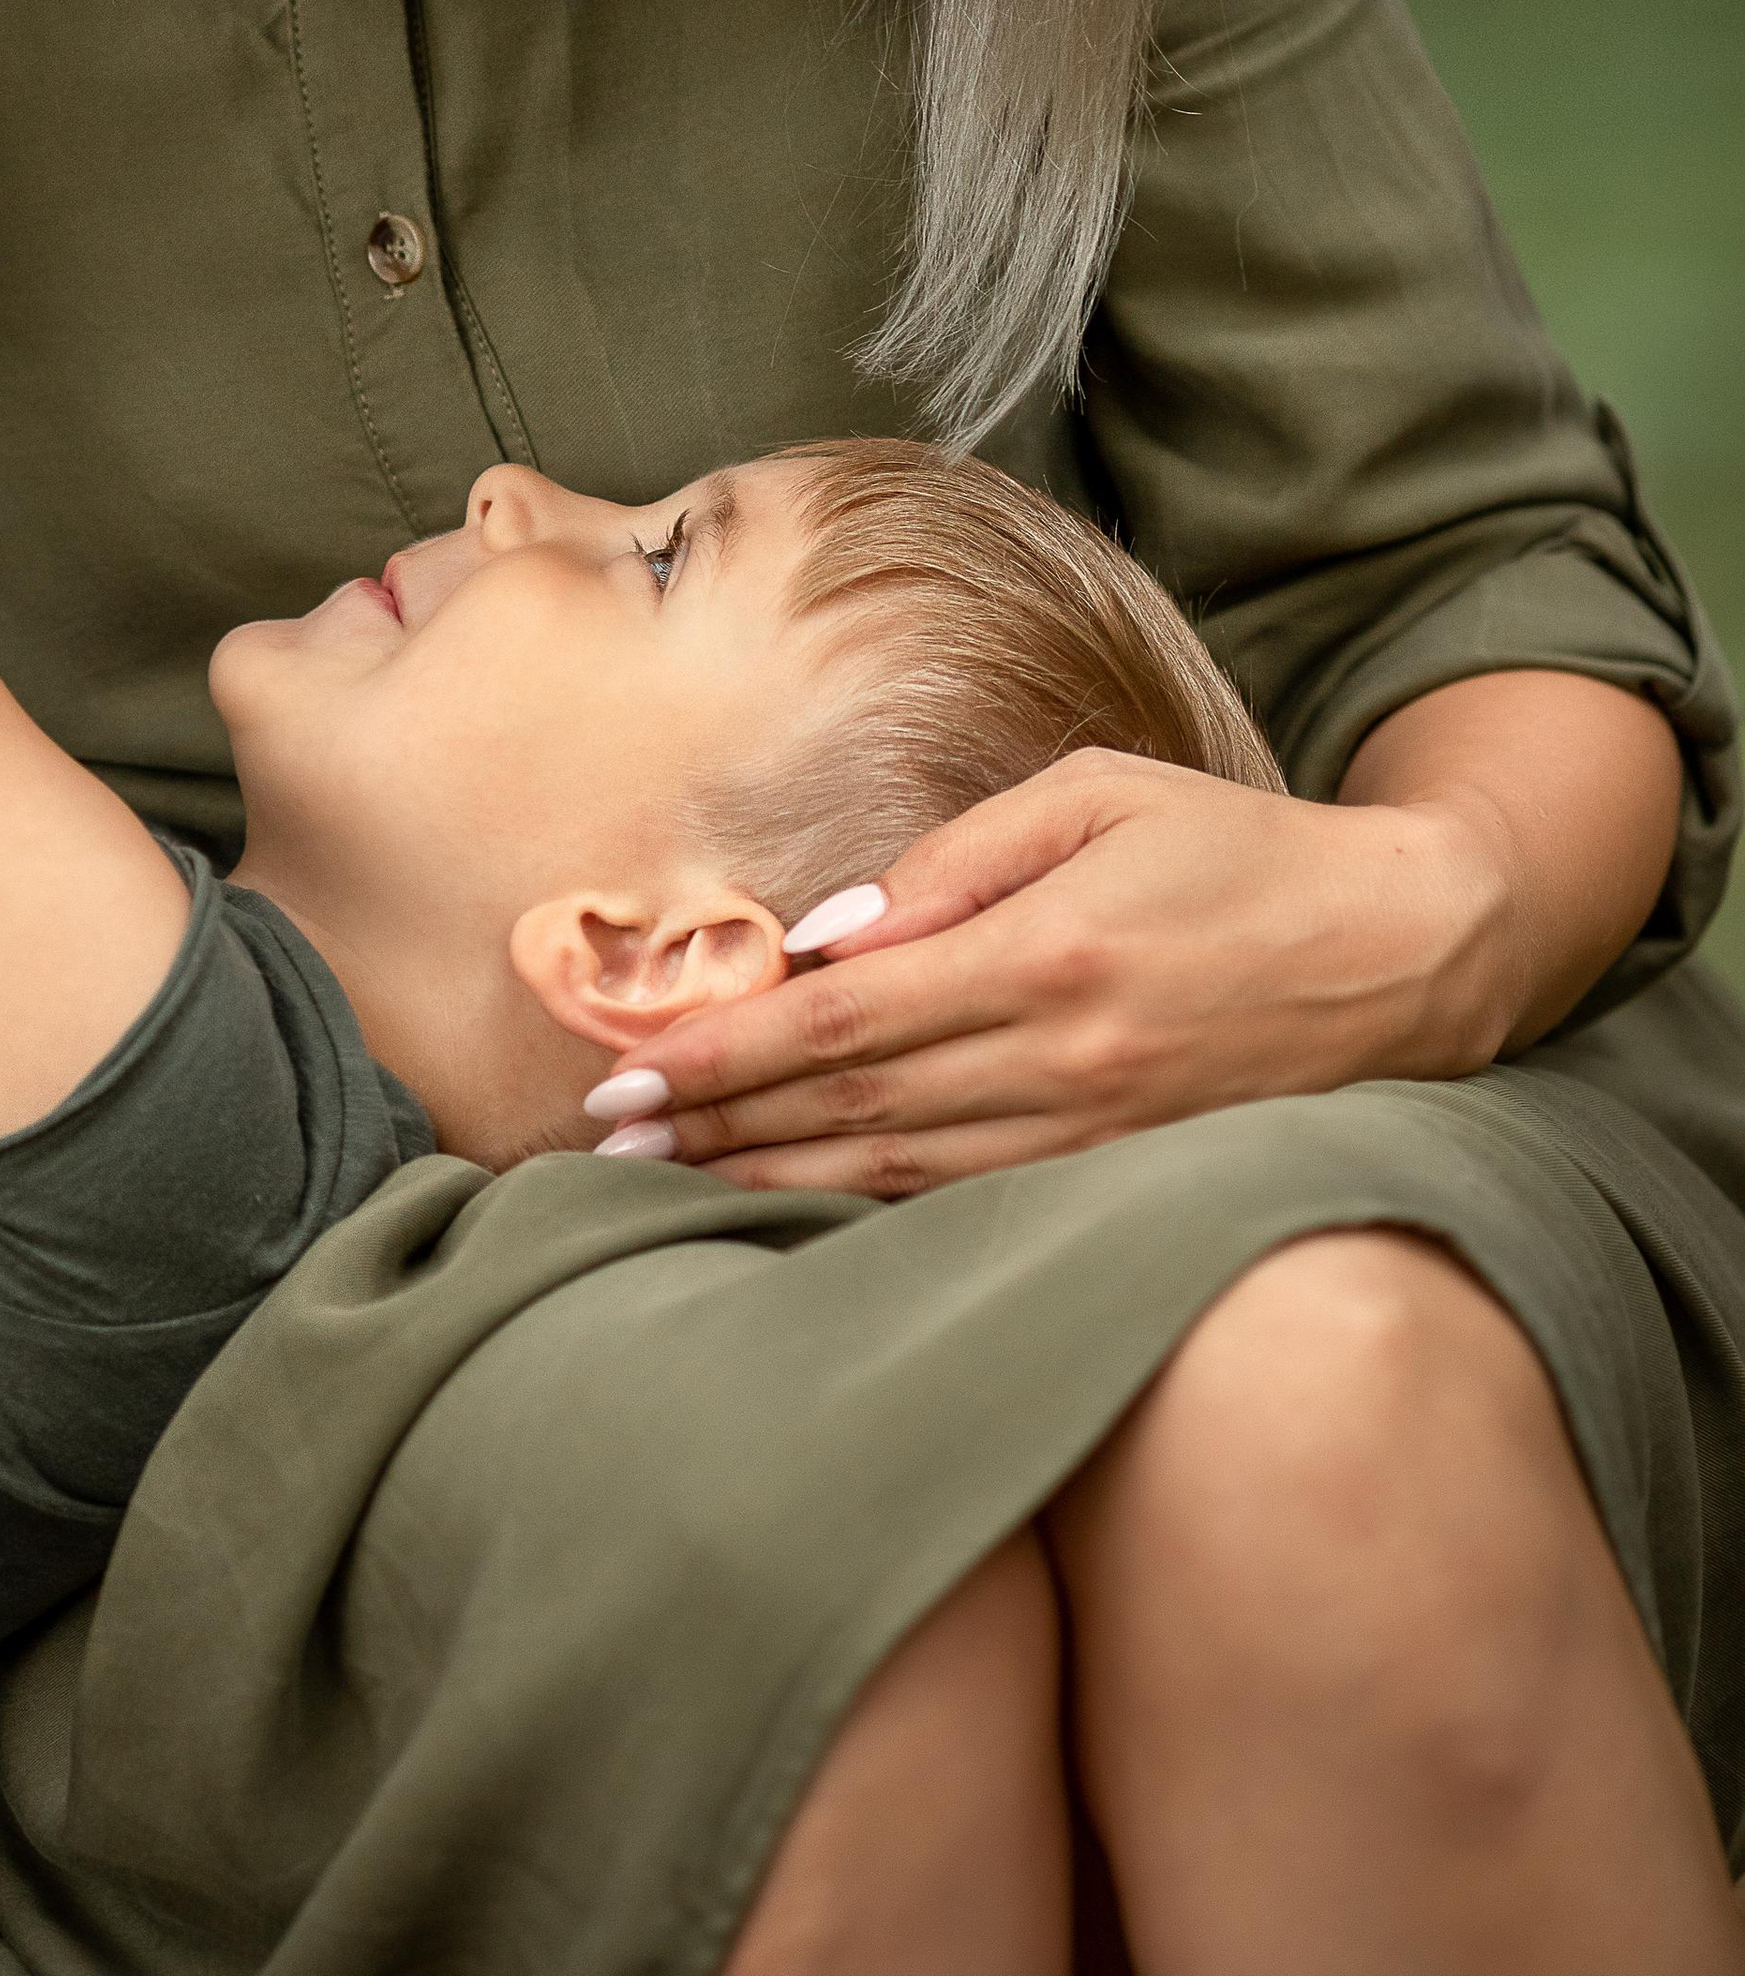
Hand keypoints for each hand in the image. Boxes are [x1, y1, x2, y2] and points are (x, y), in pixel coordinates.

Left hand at [599, 749, 1508, 1196]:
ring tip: (669, 1179)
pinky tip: (798, 1206)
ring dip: (771, 1178)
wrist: (1404, 953)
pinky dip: (871, 1210)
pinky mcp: (1125, 1183)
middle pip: (850, 1107)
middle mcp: (1064, 1063)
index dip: (725, 1052)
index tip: (628, 1072)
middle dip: (715, 1125)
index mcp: (1045, 954)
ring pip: (898, 1173)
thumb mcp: (1097, 797)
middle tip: (603, 1140)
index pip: (842, 1018)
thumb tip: (829, 934)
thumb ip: (955, 859)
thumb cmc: (1235, 852)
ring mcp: (1097, 1139)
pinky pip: (970, 1204)